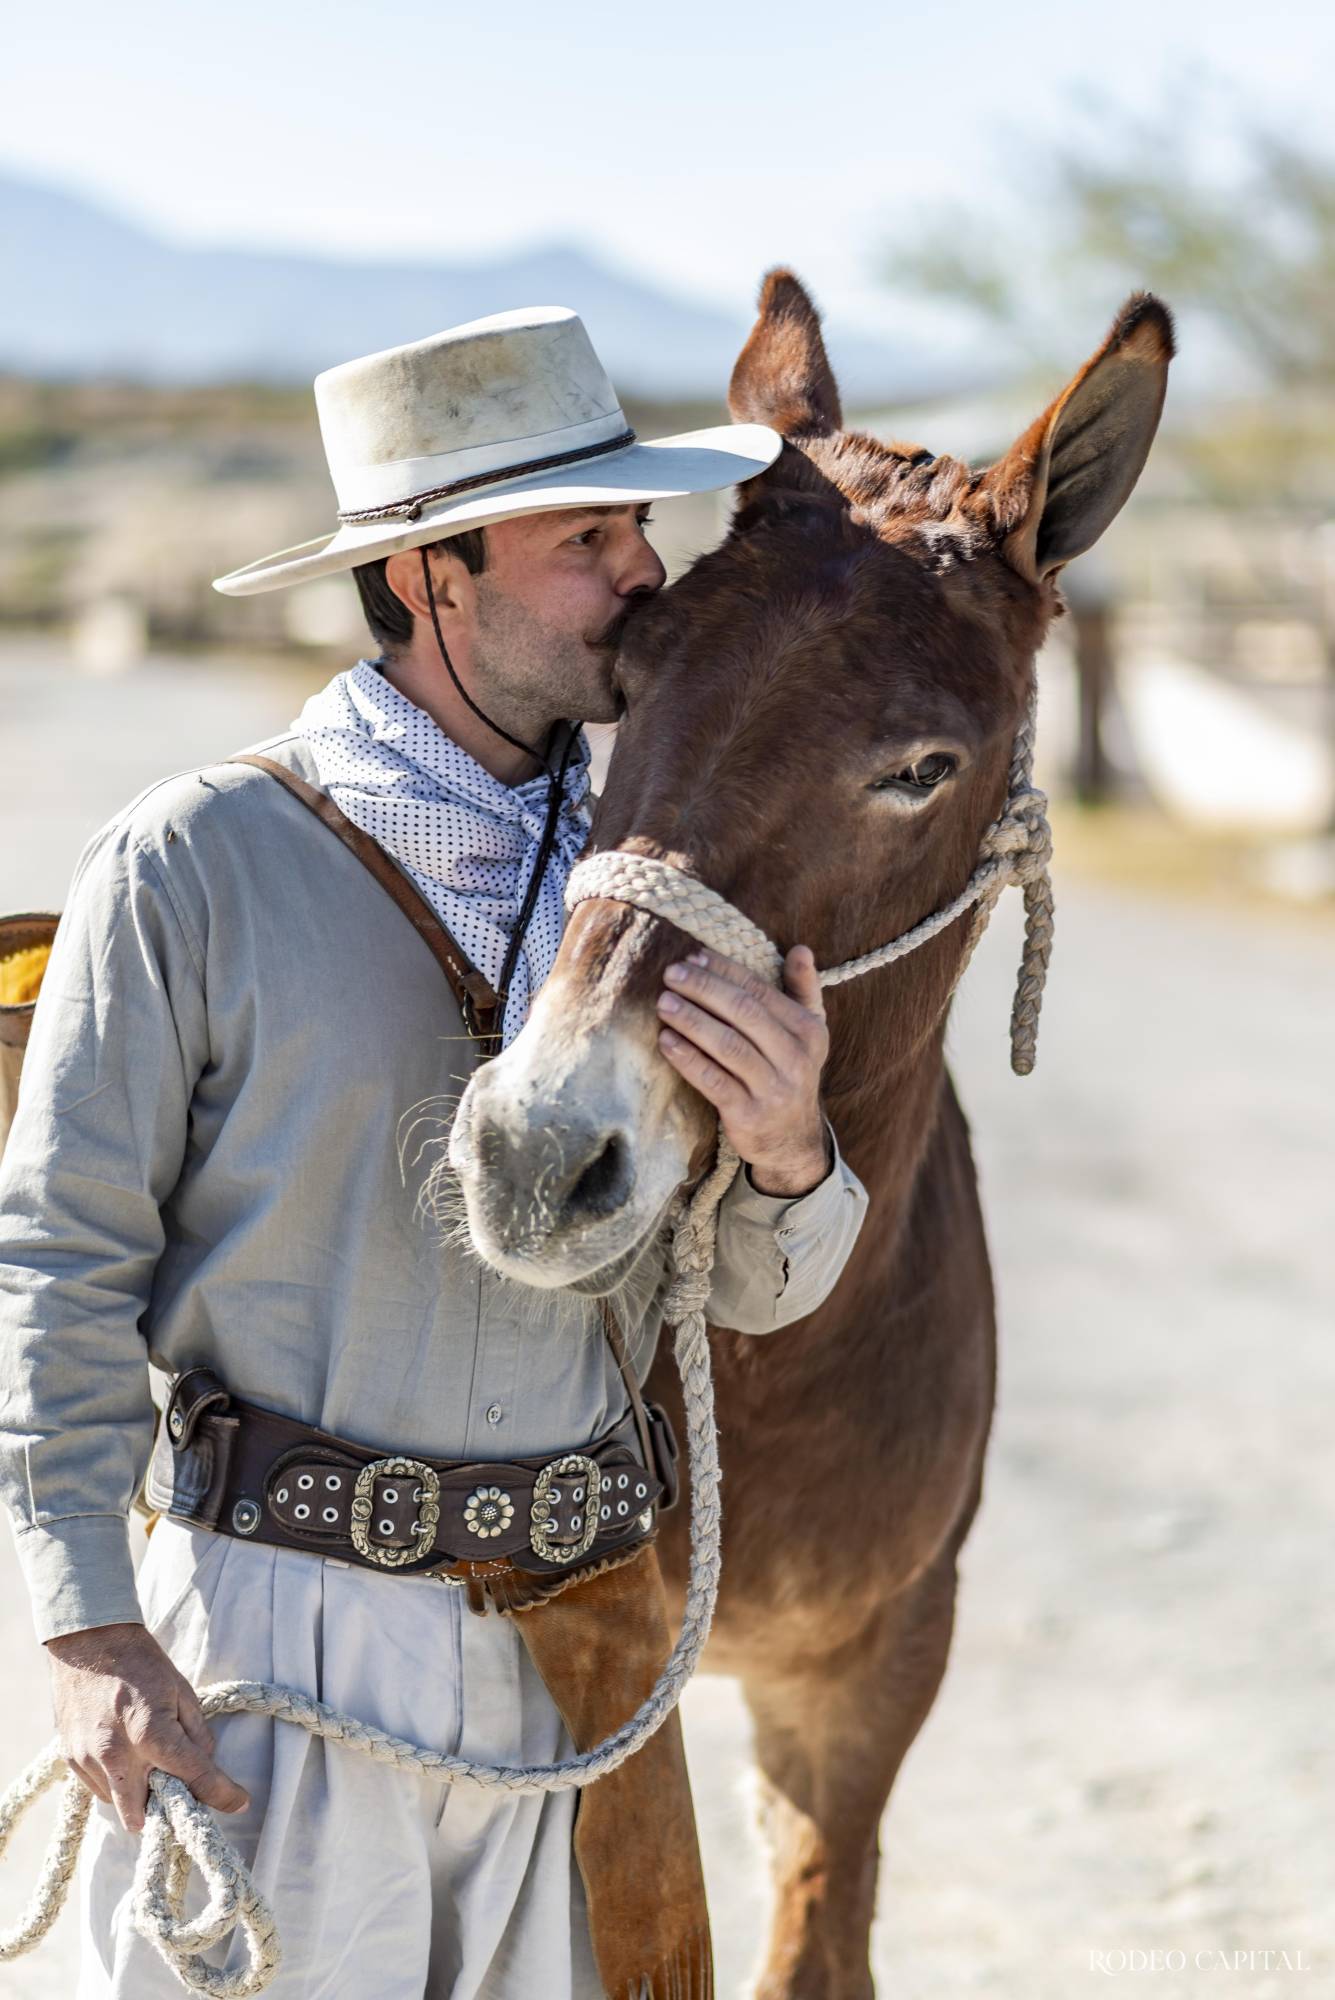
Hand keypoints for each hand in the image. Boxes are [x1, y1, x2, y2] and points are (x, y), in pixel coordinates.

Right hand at [45, 1622, 248, 1833]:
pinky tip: (125, 1757)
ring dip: (138, 1795)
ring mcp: (89, 1759)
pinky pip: (99, 1790)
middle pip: (144, 1814)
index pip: (194, 1777)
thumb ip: (197, 1734)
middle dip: (165, 1809)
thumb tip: (205, 1766)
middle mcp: (116, 1754)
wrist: (89, 1642)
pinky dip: (116, 1784)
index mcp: (151, 1732)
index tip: (239, 1802)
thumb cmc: (141, 1663)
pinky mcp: (70, 1758)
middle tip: (179, 1791)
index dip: (222, 1794)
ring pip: (120, 1805)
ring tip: (148, 1764)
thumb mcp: (182, 1690)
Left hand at [656, 945, 830, 1194]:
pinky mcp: (748, 1115)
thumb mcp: (809, 1033)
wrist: (792, 1141)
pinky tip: (666, 1041)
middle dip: (705, 989)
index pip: (761, 991)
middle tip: (672, 974)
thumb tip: (801, 949)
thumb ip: (804, 990)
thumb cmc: (791, 1073)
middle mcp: (795, 1058)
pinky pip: (713, 1081)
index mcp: (808, 1031)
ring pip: (727, 1046)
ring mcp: (772, 1089)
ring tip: (663, 1002)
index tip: (694, 956)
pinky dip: (688, 1059)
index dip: (725, 971)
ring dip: (692, 1020)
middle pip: (744, 1014)